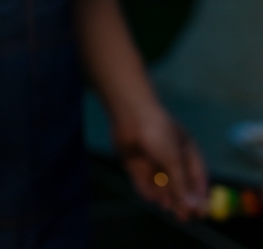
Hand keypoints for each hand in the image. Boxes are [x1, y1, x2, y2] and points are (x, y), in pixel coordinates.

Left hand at [112, 105, 207, 220]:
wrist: (130, 115)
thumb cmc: (158, 133)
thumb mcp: (173, 160)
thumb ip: (181, 184)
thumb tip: (193, 206)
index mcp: (186, 151)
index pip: (196, 177)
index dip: (199, 195)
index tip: (201, 212)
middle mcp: (169, 156)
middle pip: (177, 182)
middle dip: (180, 199)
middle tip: (182, 217)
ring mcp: (151, 158)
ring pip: (159, 182)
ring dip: (164, 196)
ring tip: (166, 207)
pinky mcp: (135, 161)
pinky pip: (142, 179)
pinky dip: (147, 189)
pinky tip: (150, 198)